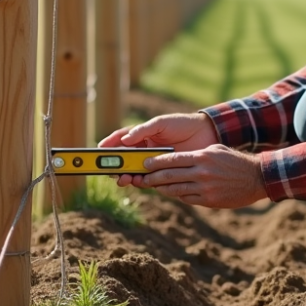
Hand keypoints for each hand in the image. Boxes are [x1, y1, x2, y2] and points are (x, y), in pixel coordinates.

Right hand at [98, 113, 219, 187]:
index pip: (121, 140)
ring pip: (134, 171)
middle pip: (124, 159)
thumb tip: (125, 140)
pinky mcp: (164, 173)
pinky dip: (141, 182)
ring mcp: (154, 162)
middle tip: (109, 170)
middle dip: (114, 165)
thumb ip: (143, 130)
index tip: (99, 149)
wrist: (206, 134)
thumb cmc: (182, 124)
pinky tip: (138, 181)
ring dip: (126, 176)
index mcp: (142, 135)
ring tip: (123, 178)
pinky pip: (149, 179)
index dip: (109, 144)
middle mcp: (145, 150)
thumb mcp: (161, 123)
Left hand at [131, 145, 268, 208]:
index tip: (144, 163)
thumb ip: (196, 154)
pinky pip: (187, 198)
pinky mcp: (209, 200)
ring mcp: (205, 188)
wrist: (255, 178)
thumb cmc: (234, 161)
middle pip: (170, 175)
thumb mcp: (216, 150)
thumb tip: (177, 160)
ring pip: (176, 189)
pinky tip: (173, 193)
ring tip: (153, 187)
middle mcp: (201, 172)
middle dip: (153, 177)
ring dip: (162, 189)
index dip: (156, 162)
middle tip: (141, 178)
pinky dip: (178, 195)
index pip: (172, 159)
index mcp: (202, 157)